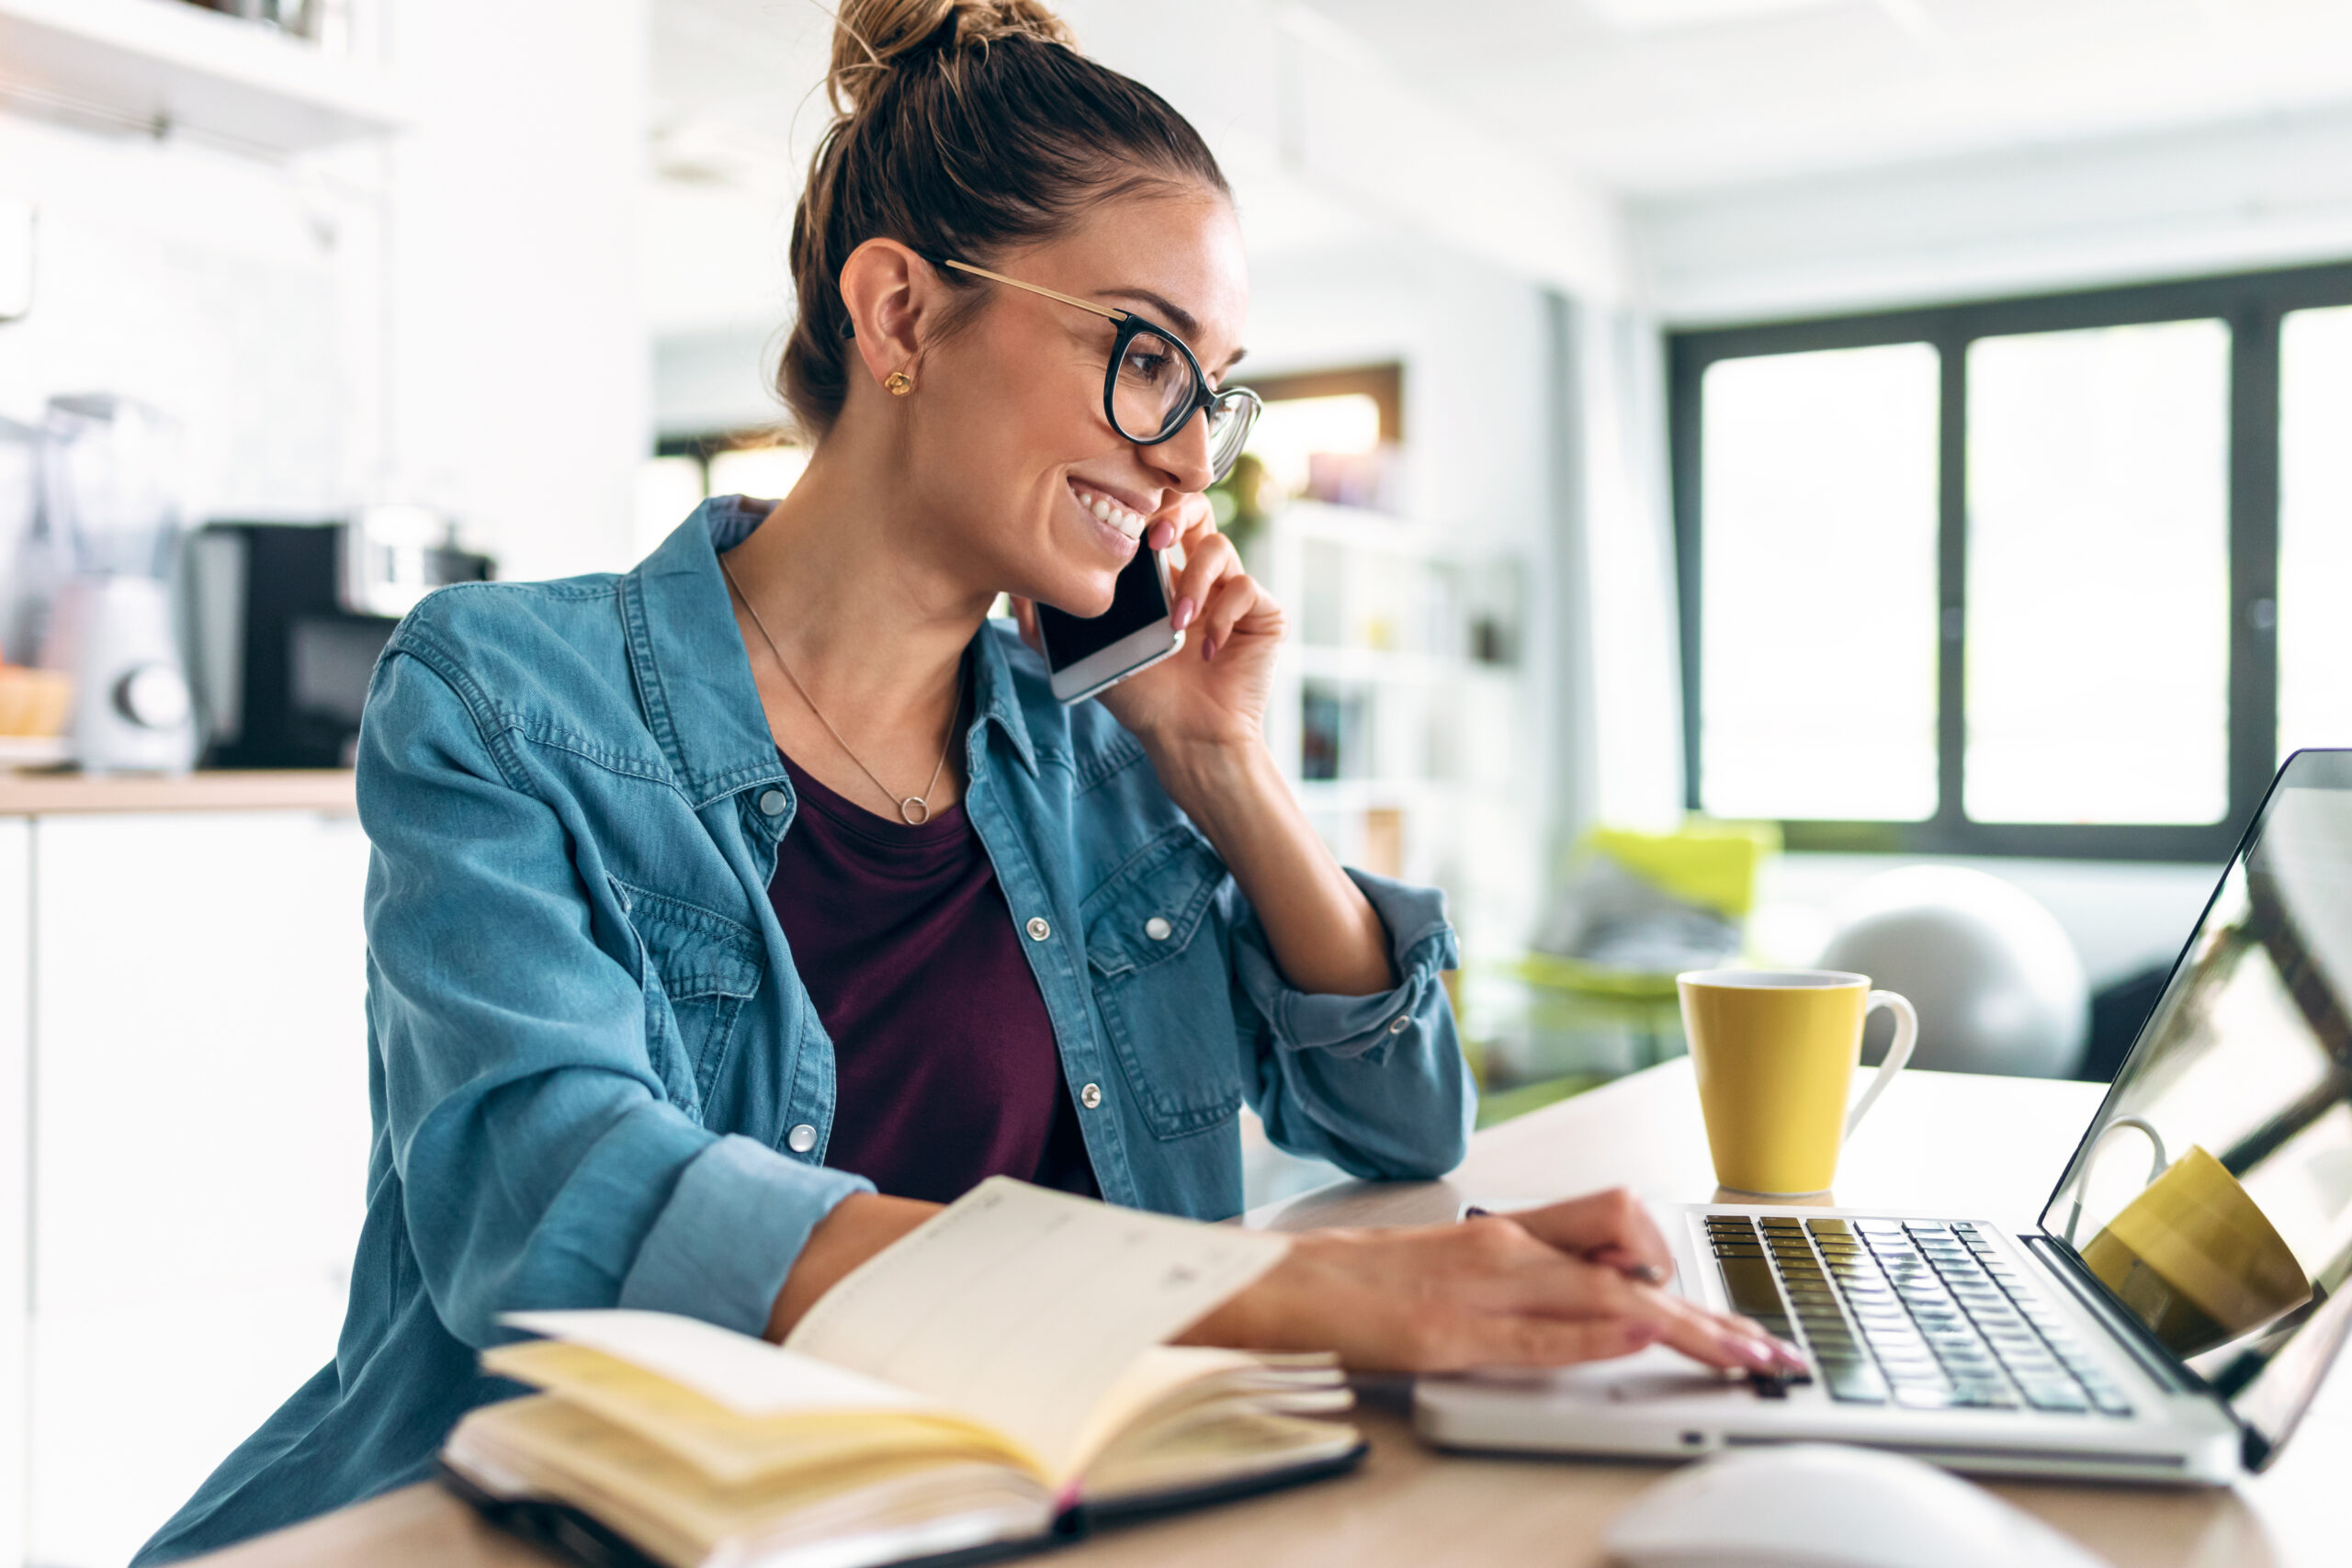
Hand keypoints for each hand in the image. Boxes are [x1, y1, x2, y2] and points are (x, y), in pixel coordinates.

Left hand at [1011, 492, 1281, 752]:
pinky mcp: (1262, 614)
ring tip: (1177, 623)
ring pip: (1220, 547)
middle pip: (1197, 508)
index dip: (1144, 509)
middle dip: (1176, 513)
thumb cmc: (1142, 699)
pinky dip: (1223, 614)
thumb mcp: (1088, 656)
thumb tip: (1015, 592)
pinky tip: (1208, 650)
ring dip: (1194, 582)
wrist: (1187, 738)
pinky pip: (1246, 588)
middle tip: (1155, 539)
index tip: (1123, 526)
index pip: (1157, 518)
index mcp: (1161, 577)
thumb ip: (1049, 628)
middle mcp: (1198, 576)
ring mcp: (1232, 592)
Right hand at [1177, 1188, 1806, 1375]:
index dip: (1678, 1258)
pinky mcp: (1448, 1333)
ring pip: (1604, 1292)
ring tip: (1736, 1357)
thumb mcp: (1459, 1264)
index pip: (1615, 1220)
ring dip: (1682, 1325)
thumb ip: (1528, 1275)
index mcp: (1508, 1230)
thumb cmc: (1367, 1280)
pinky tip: (1637, 1341)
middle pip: (1629, 1252)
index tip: (1726, 1308)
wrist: (1282, 1285)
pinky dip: (1594, 1336)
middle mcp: (1504, 1247)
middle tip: (1761, 1348)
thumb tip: (1605, 1296)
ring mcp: (1479, 1288)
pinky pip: (1538, 1332)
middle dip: (1706, 1305)